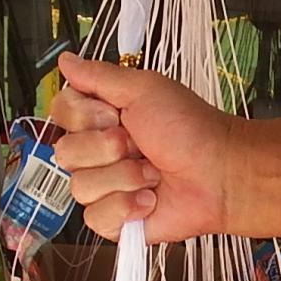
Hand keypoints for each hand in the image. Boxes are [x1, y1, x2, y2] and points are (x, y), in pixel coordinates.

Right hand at [51, 54, 235, 243]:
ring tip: (151, 173)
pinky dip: (126, 206)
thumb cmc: (190, 129)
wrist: (219, 174)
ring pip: (80, 186)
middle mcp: (98, 152)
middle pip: (65, 152)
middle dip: (107, 148)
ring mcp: (105, 186)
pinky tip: (148, 199)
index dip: (83, 117)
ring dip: (123, 177)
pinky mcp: (114, 219)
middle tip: (138, 145)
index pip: (61, 112)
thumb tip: (66, 61)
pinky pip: (95, 217)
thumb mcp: (143, 89)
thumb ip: (98, 76)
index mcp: (102, 118)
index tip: (114, 115)